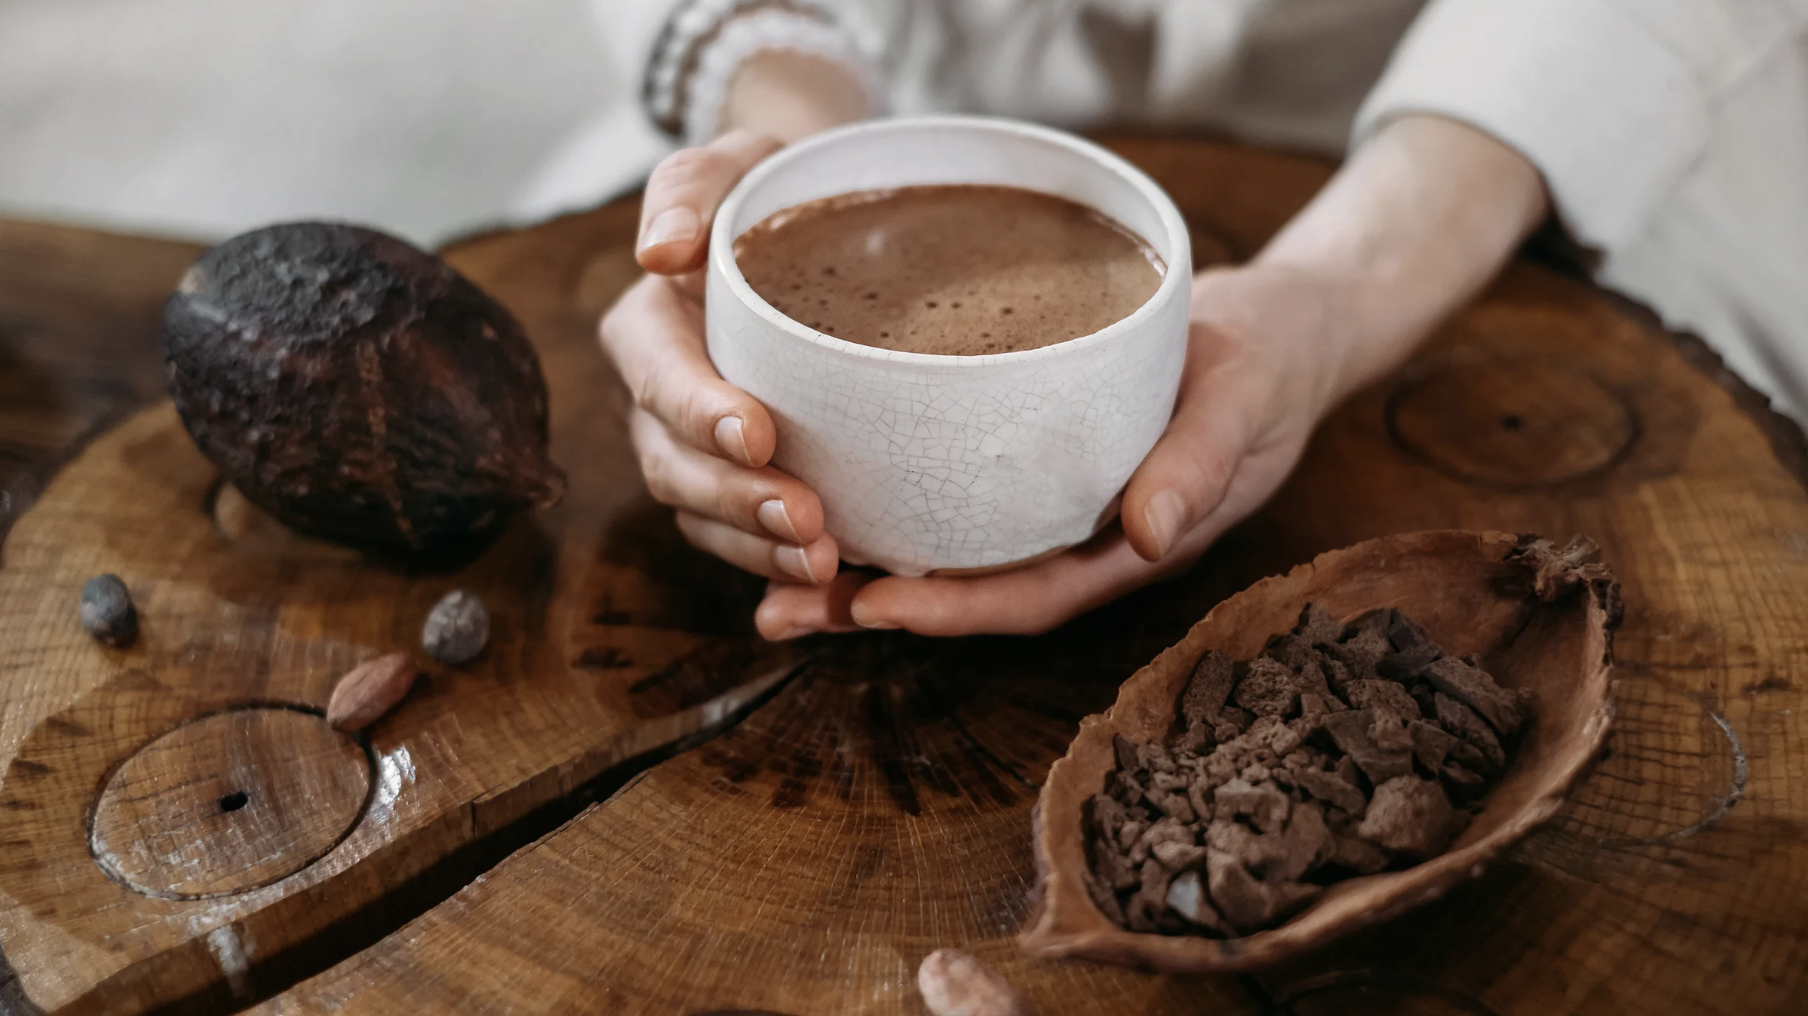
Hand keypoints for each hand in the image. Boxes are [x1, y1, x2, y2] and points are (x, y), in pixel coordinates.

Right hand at [601, 129, 843, 589]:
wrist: (817, 232)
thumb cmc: (774, 192)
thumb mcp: (735, 163)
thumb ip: (690, 189)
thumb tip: (658, 251)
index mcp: (648, 331)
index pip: (658, 378)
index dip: (699, 411)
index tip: (757, 432)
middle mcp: (660, 404)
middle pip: (676, 467)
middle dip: (736, 501)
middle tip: (806, 523)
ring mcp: (696, 455)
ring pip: (706, 519)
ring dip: (759, 550)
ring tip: (824, 565)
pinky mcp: (741, 488)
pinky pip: (746, 544)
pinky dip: (779, 574)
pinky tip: (833, 590)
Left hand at [760, 114, 1547, 637]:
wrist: (1276, 329)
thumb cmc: (1265, 365)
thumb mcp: (1245, 401)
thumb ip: (1202, 461)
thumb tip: (1152, 531)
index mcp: (1128, 544)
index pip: (1030, 595)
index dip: (953, 608)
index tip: (875, 602)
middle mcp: (1077, 539)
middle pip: (966, 591)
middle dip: (874, 608)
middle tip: (778, 612)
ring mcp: (1049, 506)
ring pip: (946, 554)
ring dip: (859, 571)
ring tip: (768, 580)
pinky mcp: (1024, 462)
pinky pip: (948, 499)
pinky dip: (886, 506)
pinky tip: (818, 496)